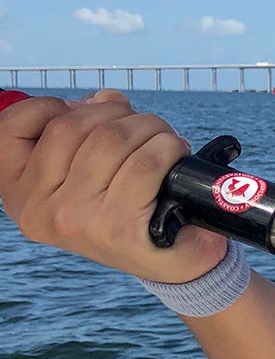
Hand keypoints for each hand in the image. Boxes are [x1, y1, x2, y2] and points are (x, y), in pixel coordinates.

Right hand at [0, 90, 225, 282]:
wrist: (173, 260)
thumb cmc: (129, 207)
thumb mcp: (89, 171)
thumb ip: (84, 132)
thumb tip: (104, 98)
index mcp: (18, 192)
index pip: (10, 128)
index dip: (52, 107)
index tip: (87, 112)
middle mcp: (37, 209)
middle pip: (73, 124)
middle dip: (120, 113)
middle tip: (146, 128)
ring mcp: (74, 219)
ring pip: (111, 137)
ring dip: (150, 127)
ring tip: (165, 142)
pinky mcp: (115, 227)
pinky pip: (144, 163)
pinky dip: (168, 148)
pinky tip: (175, 155)